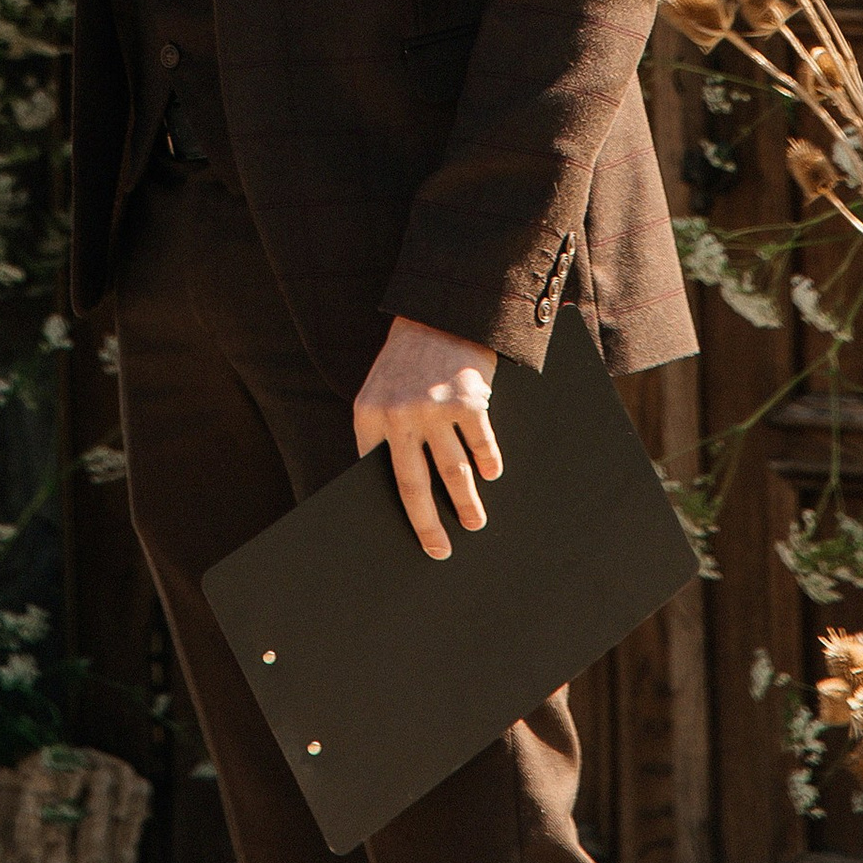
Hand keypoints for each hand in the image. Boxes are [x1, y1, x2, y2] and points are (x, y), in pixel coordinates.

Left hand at [352, 316, 500, 560]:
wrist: (438, 311)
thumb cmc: (406, 361)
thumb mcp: (380, 391)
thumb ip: (384, 433)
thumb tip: (401, 491)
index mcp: (370, 415)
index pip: (376, 475)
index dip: (389, 508)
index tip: (399, 537)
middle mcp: (400, 414)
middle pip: (413, 485)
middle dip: (426, 525)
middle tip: (438, 551)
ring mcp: (435, 407)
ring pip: (453, 473)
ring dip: (465, 504)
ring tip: (473, 523)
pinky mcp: (468, 399)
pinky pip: (481, 445)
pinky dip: (488, 463)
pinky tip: (492, 474)